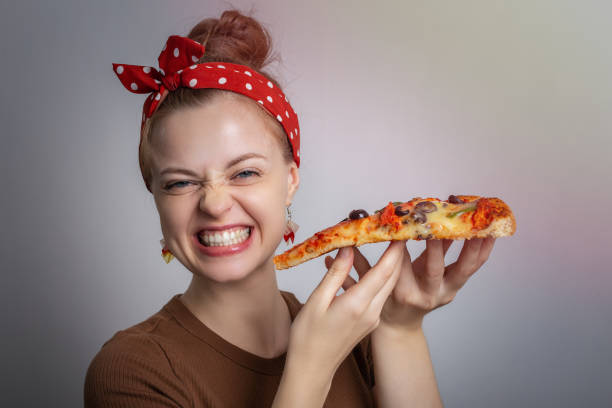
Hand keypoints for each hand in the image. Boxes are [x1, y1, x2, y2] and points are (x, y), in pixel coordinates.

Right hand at [288, 241, 404, 375]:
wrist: (312, 368)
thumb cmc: (308, 336)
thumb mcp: (317, 300)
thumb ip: (336, 273)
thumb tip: (348, 248)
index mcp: (358, 304)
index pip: (384, 271)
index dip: (394, 249)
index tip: (399, 230)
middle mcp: (371, 311)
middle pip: (392, 277)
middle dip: (398, 254)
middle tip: (396, 232)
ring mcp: (373, 318)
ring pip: (387, 286)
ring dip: (390, 266)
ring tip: (388, 244)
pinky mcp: (370, 321)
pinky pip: (379, 294)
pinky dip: (380, 278)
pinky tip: (371, 267)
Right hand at [324, 237, 495, 332]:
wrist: (399, 324)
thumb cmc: (382, 303)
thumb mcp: (366, 285)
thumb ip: (358, 263)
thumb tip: (348, 239)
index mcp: (401, 294)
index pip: (401, 265)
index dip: (403, 244)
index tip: (405, 223)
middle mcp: (425, 295)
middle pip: (435, 268)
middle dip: (438, 243)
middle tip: (440, 221)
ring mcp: (444, 293)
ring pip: (462, 268)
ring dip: (472, 243)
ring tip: (481, 222)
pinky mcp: (454, 288)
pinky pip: (471, 267)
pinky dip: (481, 249)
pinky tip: (489, 232)